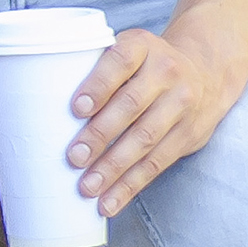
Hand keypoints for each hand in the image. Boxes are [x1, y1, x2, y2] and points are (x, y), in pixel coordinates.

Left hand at [70, 23, 247, 214]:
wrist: (206, 70)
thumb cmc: (144, 62)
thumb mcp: (126, 48)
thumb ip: (94, 67)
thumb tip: (41, 100)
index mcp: (141, 45)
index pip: (119, 62)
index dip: (98, 85)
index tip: (76, 109)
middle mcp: (166, 73)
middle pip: (131, 106)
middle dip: (100, 135)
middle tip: (73, 158)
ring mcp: (182, 105)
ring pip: (146, 140)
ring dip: (114, 168)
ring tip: (87, 187)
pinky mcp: (189, 135)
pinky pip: (158, 163)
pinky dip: (131, 185)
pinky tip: (110, 201)